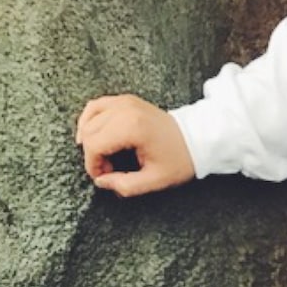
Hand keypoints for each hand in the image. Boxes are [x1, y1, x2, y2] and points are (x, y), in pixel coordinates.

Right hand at [75, 94, 194, 196]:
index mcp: (132, 127)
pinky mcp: (125, 100)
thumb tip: (102, 182)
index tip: (103, 177)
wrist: (196, 138)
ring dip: (90, 140)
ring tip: (105, 156)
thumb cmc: (179, 159)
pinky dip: (90, 121)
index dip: (93, 165)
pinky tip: (90, 135)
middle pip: (89, 132)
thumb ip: (126, 185)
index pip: (94, 145)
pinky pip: (96, 106)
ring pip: (89, 119)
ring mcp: (124, 102)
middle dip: (92, 155)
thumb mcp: (155, 180)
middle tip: (109, 170)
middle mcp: (125, 109)